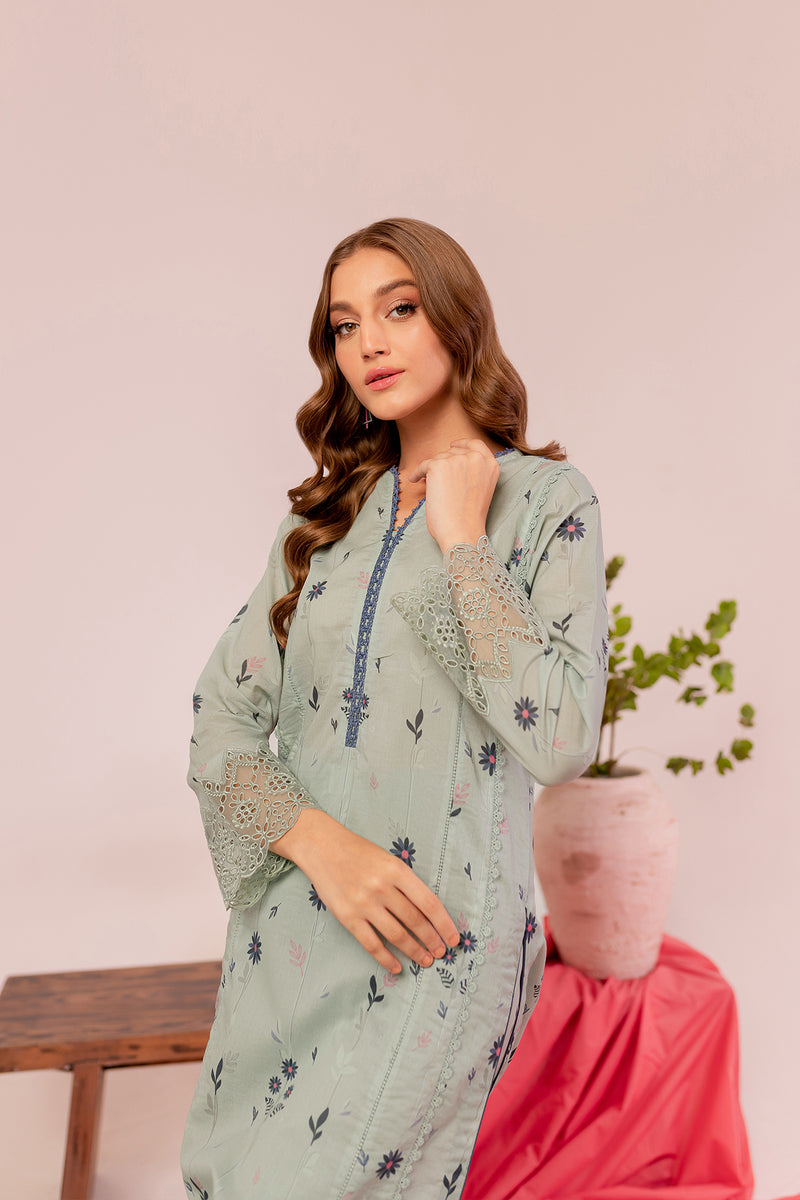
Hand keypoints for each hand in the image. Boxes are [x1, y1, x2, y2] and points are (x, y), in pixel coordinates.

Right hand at [270, 809, 460, 973]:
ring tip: (425, 960)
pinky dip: (386, 959)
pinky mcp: (348, 917)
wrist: (321, 846)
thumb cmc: (358, 851)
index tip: (453, 938)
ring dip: (414, 951)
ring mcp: (364, 904)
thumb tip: (426, 912)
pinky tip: (397, 967)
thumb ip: (405, 882)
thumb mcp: (387, 859)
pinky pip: (371, 944)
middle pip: (415, 921)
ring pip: (397, 935)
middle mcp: (382, 888)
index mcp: (397, 870)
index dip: (444, 924)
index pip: (429, 903)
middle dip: (432, 940)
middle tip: (441, 953)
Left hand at [407, 438, 499, 552]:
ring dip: (432, 471)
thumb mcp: (481, 489)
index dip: (462, 444)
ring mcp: (457, 459)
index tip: (453, 445)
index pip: (475, 444)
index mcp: (490, 464)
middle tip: (437, 478)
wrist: (462, 531)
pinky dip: (417, 473)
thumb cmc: (470, 519)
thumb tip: (452, 463)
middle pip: (454, 451)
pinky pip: (423, 465)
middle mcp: (476, 458)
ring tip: (428, 484)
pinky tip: (415, 480)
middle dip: (445, 463)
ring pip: (438, 458)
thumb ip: (474, 472)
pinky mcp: (438, 465)